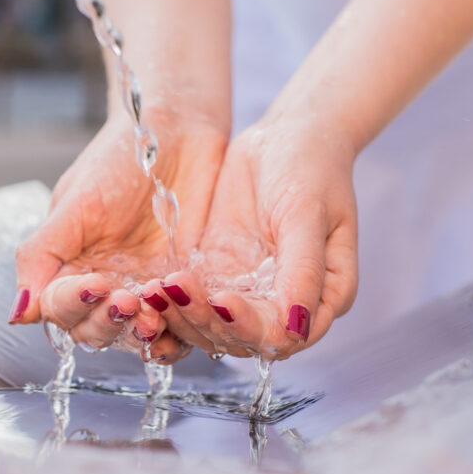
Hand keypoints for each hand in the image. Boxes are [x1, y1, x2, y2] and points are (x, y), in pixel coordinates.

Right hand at [9, 108, 227, 362]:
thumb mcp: (75, 203)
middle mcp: (101, 284)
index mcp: (67, 266)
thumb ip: (41, 255)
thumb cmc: (119, 159)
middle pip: (92, 330)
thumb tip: (17, 313)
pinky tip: (181, 327)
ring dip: (140, 334)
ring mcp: (142, 289)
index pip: (58, 307)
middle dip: (107, 323)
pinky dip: (177, 335)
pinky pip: (177, 328)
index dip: (73, 304)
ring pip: (133, 336)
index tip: (95, 284)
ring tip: (153, 318)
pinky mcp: (181, 290)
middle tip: (128, 301)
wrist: (176, 132)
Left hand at [151, 117, 358, 359]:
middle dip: (204, 320)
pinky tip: (149, 285)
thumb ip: (303, 271)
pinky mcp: (218, 275)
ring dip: (181, 315)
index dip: (248, 327)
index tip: (221, 300)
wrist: (286, 135)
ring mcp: (248, 291)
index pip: (282, 335)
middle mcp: (284, 304)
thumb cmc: (310, 169)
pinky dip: (172, 299)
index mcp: (323, 298)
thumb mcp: (307, 214)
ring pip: (211, 325)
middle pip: (240, 338)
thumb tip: (295, 326)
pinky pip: (193, 299)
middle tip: (173, 290)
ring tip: (154, 289)